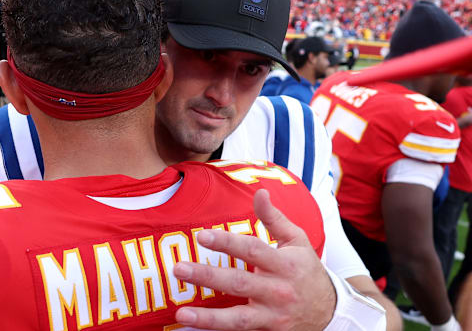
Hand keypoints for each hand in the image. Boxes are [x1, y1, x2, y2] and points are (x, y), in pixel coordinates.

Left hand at [173, 189, 335, 330]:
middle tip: (178, 269)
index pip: (252, 250)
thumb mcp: (297, 240)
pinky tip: (194, 327)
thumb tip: (259, 192)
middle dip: (206, 276)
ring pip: (238, 318)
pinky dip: (217, 330)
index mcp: (284, 264)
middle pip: (238, 282)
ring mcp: (272, 315)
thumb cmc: (307, 270)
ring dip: (208, 317)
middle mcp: (277, 290)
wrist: (331, 312)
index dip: (226, 242)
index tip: (201, 235)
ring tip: (182, 313)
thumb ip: (274, 218)